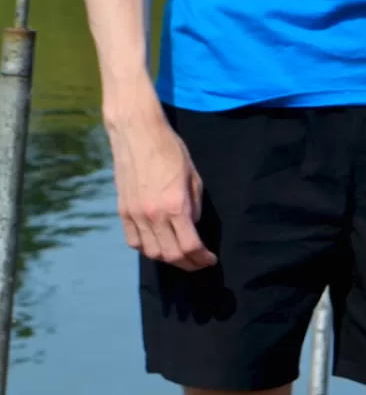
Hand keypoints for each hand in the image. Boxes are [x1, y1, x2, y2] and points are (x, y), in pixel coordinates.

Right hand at [108, 113, 215, 270]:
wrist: (138, 135)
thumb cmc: (171, 151)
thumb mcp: (194, 178)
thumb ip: (194, 207)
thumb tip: (192, 226)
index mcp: (176, 207)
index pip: (189, 246)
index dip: (201, 258)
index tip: (210, 259)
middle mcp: (153, 216)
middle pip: (170, 254)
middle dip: (188, 264)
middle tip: (198, 262)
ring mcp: (135, 215)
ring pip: (151, 252)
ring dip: (168, 259)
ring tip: (181, 256)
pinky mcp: (122, 211)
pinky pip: (134, 241)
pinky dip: (147, 249)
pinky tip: (158, 246)